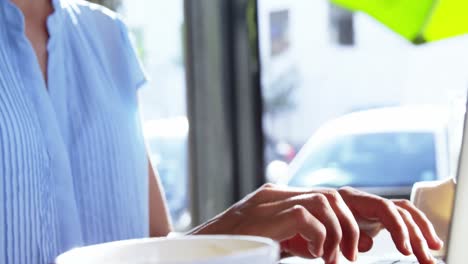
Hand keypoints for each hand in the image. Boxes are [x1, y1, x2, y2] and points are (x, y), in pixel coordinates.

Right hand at [189, 184, 442, 263]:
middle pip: (345, 195)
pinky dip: (319, 236)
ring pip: (329, 201)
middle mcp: (293, 194)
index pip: (347, 199)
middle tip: (398, 244)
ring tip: (337, 258)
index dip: (378, 214)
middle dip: (380, 216)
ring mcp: (281, 199)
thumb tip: (362, 237)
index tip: (405, 238)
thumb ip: (324, 234)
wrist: (211, 245)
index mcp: (301, 200)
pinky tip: (316, 254)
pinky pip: (306, 215)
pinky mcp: (271, 211)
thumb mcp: (297, 240)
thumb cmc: (250, 244)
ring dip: (342, 232)